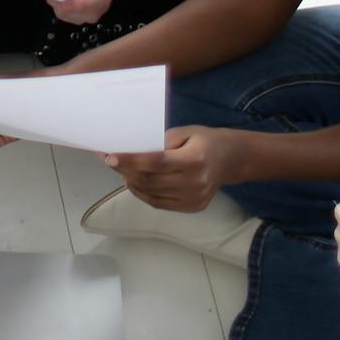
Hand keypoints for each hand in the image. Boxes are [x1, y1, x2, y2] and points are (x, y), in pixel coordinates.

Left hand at [51, 0, 126, 22]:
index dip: (83, 4)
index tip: (65, 5)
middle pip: (97, 8)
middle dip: (77, 10)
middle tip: (56, 4)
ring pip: (91, 11)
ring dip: (73, 12)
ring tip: (56, 3)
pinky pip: (84, 6)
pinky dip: (72, 8)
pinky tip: (60, 1)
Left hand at [105, 125, 243, 211]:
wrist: (229, 160)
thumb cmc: (203, 141)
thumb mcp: (184, 132)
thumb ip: (160, 142)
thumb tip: (131, 150)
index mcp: (195, 159)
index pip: (156, 162)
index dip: (131, 161)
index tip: (110, 157)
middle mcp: (196, 182)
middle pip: (151, 180)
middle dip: (125, 170)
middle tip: (109, 160)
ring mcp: (194, 198)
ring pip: (151, 194)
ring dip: (131, 182)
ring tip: (120, 170)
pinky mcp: (191, 208)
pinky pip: (158, 203)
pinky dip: (142, 193)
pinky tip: (134, 181)